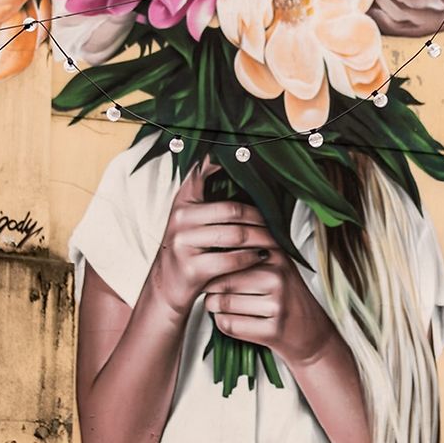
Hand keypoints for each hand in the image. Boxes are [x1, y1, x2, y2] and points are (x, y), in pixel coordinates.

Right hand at [146, 159, 273, 317]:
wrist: (166, 287)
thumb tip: (246, 174)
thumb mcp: (191, 220)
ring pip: (236, 235)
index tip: (247, 155)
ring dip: (262, 239)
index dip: (222, 162)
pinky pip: (232, 259)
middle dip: (260, 219)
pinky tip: (262, 257)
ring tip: (275, 242)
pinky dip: (251, 258)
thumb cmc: (189, 250)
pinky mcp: (191, 267)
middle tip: (278, 224)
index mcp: (183, 202)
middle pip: (233, 210)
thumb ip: (209, 200)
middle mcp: (180, 218)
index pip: (201, 173)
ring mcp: (183, 243)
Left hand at [203, 235, 341, 368]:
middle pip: (222, 281)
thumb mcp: (276, 267)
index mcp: (277, 255)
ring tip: (223, 307)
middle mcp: (278, 277)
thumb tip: (207, 245)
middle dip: (210, 290)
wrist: (312, 334)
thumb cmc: (286, 298)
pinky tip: (234, 320)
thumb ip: (248, 253)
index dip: (214, 265)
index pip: (230, 254)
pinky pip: (229, 325)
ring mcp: (277, 304)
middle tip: (214, 293)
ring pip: (222, 304)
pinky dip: (224, 324)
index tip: (210, 270)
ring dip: (214, 308)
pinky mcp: (271, 330)